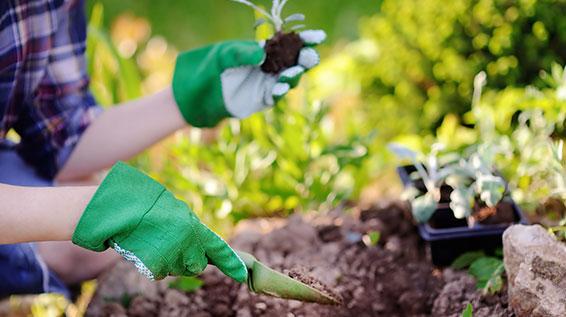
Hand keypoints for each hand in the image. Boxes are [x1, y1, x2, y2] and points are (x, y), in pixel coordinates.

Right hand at [71, 162, 246, 282]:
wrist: (115, 210)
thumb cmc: (144, 206)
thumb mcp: (173, 211)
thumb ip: (189, 227)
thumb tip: (200, 246)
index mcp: (192, 225)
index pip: (218, 247)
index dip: (231, 263)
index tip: (243, 275)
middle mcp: (186, 242)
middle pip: (196, 265)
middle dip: (187, 260)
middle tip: (169, 243)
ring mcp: (171, 255)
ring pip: (176, 269)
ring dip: (168, 260)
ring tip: (152, 241)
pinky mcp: (155, 266)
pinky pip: (158, 273)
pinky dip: (151, 264)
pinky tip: (143, 249)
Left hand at [172, 30, 325, 127]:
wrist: (193, 96)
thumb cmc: (206, 70)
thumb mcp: (222, 55)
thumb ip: (241, 53)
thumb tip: (262, 53)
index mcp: (261, 51)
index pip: (287, 43)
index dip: (304, 40)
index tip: (318, 36)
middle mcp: (267, 67)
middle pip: (293, 62)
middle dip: (304, 58)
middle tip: (309, 56)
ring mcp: (265, 84)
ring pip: (288, 79)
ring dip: (294, 75)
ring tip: (294, 71)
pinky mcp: (260, 100)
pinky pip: (275, 95)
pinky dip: (280, 91)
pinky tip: (281, 86)